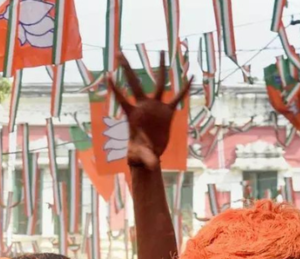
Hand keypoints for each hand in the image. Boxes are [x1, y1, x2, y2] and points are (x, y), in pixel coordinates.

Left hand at [107, 51, 192, 170]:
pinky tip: (192, 78)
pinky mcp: (167, 112)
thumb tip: (152, 165)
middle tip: (119, 52)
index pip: (121, 98)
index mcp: (132, 114)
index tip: (107, 75)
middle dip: (127, 68)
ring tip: (163, 52)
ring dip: (161, 67)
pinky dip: (185, 89)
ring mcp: (156, 107)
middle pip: (135, 82)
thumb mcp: (141, 157)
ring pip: (159, 83)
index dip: (115, 88)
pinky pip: (178, 98)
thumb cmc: (139, 156)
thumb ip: (145, 159)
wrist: (149, 155)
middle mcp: (143, 106)